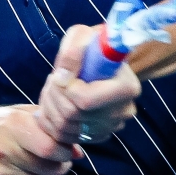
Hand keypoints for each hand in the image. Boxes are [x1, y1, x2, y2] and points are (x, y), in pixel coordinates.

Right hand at [0, 104, 75, 174]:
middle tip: (62, 160)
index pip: (49, 146)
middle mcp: (3, 151)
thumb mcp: (12, 113)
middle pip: (49, 167)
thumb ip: (46, 124)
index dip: (65, 150)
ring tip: (48, 168)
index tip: (67, 148)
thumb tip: (77, 149)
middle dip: (62, 165)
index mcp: (10, 125)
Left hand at [35, 25, 141, 143]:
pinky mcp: (96, 137)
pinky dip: (50, 122)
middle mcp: (122, 112)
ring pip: (65, 129)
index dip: (65, 88)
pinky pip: (64, 138)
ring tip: (51, 90)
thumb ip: (73, 49)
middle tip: (52, 80)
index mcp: (126, 87)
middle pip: (72, 115)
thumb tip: (63, 76)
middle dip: (54, 96)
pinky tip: (50, 105)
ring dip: (49, 107)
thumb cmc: (92, 47)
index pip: (85, 100)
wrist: (101, 61)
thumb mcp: (84, 36)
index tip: (60, 73)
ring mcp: (110, 127)